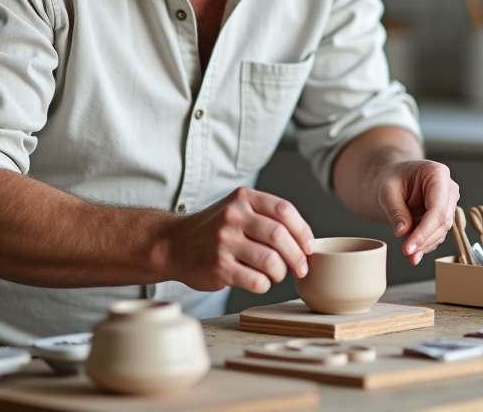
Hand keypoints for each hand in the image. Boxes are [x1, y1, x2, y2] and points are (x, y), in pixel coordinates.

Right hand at [167, 187, 313, 293]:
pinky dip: (265, 285)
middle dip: (298, 256)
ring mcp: (225, 242)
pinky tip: (259, 281)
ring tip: (276, 274)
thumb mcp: (237, 208)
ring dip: (281, 273)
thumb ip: (267, 216)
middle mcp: (233, 216)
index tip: (309, 247)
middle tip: (301, 268)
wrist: (174, 244)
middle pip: (280, 237)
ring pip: (271, 262)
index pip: (284, 210)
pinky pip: (256, 281)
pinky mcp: (219, 267)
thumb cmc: (215, 229)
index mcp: (243, 198)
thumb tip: (306, 240)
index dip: (303, 231)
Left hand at [376, 160, 458, 264]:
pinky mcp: (444, 214)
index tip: (409, 247)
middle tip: (407, 252)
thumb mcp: (387, 191)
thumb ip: (395, 211)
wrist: (393, 177)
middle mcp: (448, 188)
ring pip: (442, 230)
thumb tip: (403, 232)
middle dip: (425, 240)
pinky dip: (426, 244)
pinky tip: (414, 252)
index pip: (437, 208)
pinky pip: (437, 233)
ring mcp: (448, 202)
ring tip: (409, 254)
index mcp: (437, 174)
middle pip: (443, 220)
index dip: (425, 231)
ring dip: (426, 244)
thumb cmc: (391, 178)